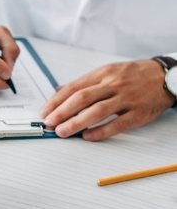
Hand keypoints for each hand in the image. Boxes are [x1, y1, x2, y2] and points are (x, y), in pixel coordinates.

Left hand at [40, 60, 174, 140]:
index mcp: (102, 74)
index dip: (56, 101)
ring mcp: (126, 99)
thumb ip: (84, 83)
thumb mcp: (107, 72)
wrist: (166, 76)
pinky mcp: (139, 113)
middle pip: (82, 98)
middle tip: (49, 123)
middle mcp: (113, 85)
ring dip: (77, 123)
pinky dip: (101, 131)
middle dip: (62, 112)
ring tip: (63, 132)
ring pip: (98, 111)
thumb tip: (58, 92)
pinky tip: (88, 136)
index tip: (44, 112)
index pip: (73, 88)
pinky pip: (118, 124)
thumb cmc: (133, 75)